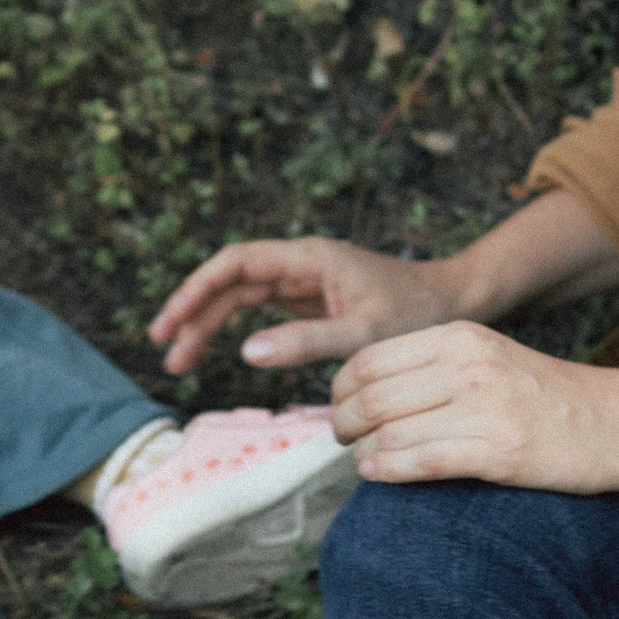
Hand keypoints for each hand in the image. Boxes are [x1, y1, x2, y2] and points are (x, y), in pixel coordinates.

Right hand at [148, 235, 461, 377]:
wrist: (454, 304)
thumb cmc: (417, 314)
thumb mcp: (363, 333)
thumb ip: (306, 342)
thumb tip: (245, 353)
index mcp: (309, 258)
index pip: (237, 263)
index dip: (197, 289)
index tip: (172, 319)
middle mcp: (300, 264)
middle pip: (229, 281)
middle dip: (192, 311)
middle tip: (164, 348)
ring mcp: (303, 283)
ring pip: (239, 298)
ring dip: (206, 324)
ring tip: (178, 360)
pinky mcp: (309, 303)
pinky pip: (258, 312)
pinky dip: (233, 331)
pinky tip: (212, 351)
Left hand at [332, 322, 618, 495]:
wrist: (617, 422)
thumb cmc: (546, 396)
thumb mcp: (488, 357)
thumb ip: (434, 365)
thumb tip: (366, 390)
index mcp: (461, 337)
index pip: (371, 358)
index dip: (341, 388)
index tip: (340, 407)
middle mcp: (469, 366)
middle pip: (373, 396)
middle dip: (344, 422)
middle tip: (343, 438)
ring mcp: (485, 409)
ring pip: (390, 431)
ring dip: (362, 451)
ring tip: (361, 459)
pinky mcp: (500, 452)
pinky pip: (421, 462)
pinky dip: (388, 470)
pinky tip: (376, 474)